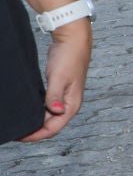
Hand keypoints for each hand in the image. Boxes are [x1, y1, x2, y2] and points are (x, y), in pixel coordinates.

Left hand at [24, 22, 89, 141]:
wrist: (73, 39)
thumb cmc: (69, 57)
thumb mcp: (60, 77)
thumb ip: (55, 95)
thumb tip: (55, 111)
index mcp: (72, 104)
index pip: (54, 128)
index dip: (37, 135)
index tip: (20, 136)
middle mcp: (69, 104)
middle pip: (52, 125)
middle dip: (35, 131)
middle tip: (16, 132)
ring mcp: (64, 97)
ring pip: (49, 117)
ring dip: (36, 122)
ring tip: (20, 124)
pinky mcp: (58, 90)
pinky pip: (47, 107)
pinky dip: (38, 112)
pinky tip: (28, 110)